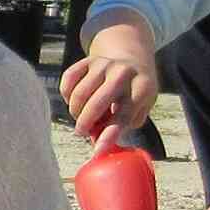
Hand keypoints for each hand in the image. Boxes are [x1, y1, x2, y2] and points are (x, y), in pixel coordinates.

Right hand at [59, 21, 158, 137]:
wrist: (132, 59)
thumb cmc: (135, 92)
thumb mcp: (139, 108)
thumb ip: (121, 125)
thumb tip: (99, 142)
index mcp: (142, 87)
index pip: (123, 115)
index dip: (109, 134)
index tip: (98, 150)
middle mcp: (123, 73)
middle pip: (97, 103)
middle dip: (85, 122)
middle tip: (82, 132)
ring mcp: (105, 64)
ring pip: (79, 94)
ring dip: (76, 111)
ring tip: (82, 115)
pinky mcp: (88, 60)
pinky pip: (68, 80)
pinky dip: (67, 94)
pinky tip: (75, 99)